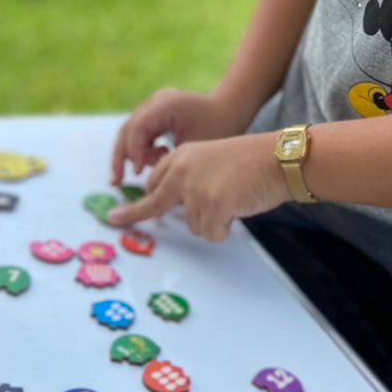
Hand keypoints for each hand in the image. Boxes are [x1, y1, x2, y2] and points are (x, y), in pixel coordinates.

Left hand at [108, 132, 290, 242]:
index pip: (152, 183)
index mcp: (182, 157)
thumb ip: (190, 179)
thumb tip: (172, 206)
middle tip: (115, 221)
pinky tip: (238, 209)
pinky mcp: (211, 205)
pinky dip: (225, 229)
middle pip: (156, 204)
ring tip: (233, 199)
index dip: (136, 205)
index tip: (114, 217)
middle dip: (140, 215)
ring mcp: (195, 188)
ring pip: (193, 225)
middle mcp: (182, 171)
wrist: (278, 159)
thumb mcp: (211, 161)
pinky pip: (212, 234)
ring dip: (212, 221)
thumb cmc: (252, 162)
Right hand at [109, 87, 249, 184]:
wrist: (231, 107)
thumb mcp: (197, 148)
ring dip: (128, 154)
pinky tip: (148, 164)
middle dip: (121, 157)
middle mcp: (155, 100)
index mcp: (166, 105)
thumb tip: (152, 187)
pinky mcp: (156, 110)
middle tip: (117, 181)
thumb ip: (172, 164)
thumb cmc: (220, 127)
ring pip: (130, 131)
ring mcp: (154, 103)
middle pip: (128, 129)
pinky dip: (139, 148)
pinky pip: (140, 131)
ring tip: (131, 177)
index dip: (134, 153)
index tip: (138, 174)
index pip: (138, 129)